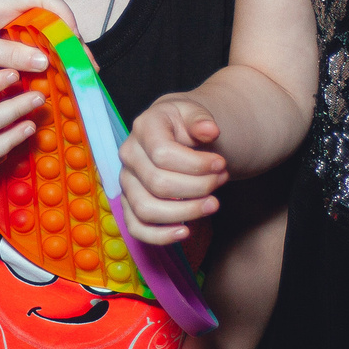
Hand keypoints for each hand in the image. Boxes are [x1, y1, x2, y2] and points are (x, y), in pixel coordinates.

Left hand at [0, 0, 77, 74]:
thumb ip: (7, 53)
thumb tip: (44, 61)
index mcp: (1, 1)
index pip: (47, 0)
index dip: (66, 20)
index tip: (76, 46)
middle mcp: (7, 8)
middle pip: (50, 18)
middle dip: (70, 42)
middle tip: (86, 69)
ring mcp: (5, 23)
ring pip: (42, 34)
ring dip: (58, 53)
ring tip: (74, 77)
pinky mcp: (0, 38)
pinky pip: (28, 46)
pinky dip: (41, 61)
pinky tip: (49, 79)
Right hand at [119, 94, 226, 243]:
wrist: (177, 133)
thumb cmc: (187, 124)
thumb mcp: (196, 112)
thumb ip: (201, 119)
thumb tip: (209, 130)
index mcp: (143, 128)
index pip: (163, 154)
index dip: (196, 165)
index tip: (221, 164)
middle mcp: (129, 156)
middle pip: (158, 184)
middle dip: (198, 187)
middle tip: (222, 181)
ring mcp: (127, 182)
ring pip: (147, 209)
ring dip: (185, 212)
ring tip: (213, 204)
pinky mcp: (129, 204)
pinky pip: (136, 228)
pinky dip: (160, 236)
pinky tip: (186, 231)